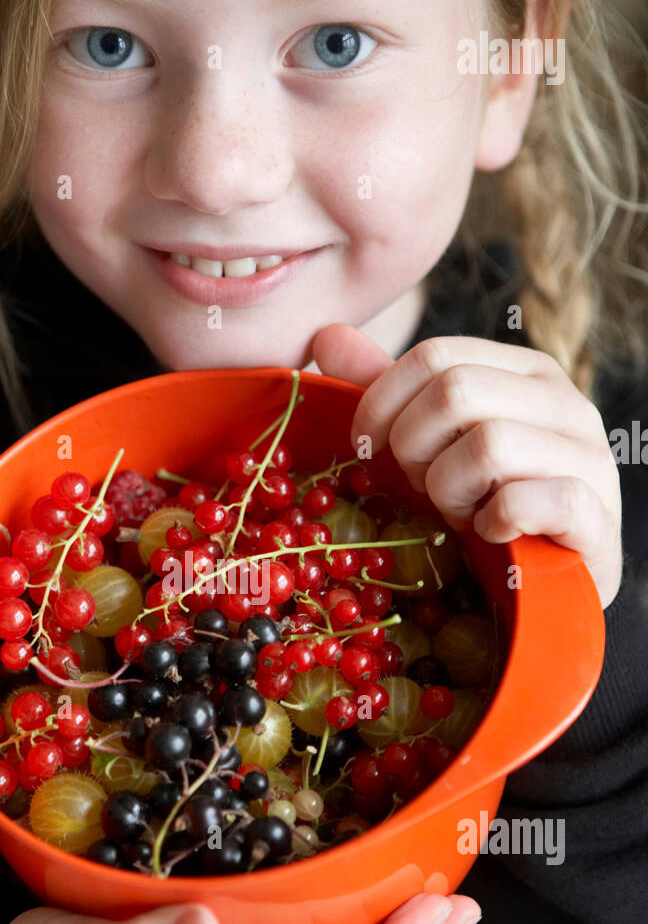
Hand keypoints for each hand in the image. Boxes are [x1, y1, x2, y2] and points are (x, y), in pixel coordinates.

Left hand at [312, 325, 621, 607]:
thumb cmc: (487, 508)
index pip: (434, 355)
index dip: (381, 404)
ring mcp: (589, 456)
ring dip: (452, 492)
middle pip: (456, 393)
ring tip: (463, 515)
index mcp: (524, 372)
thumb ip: (387, 393)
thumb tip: (327, 337)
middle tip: (425, 489)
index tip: (369, 450)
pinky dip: (492, 523)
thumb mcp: (434, 446)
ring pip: (488, 445)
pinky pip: (526, 500)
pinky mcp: (596, 513)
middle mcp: (564, 401)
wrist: (552, 586)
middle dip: (416, 451)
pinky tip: (492, 535)